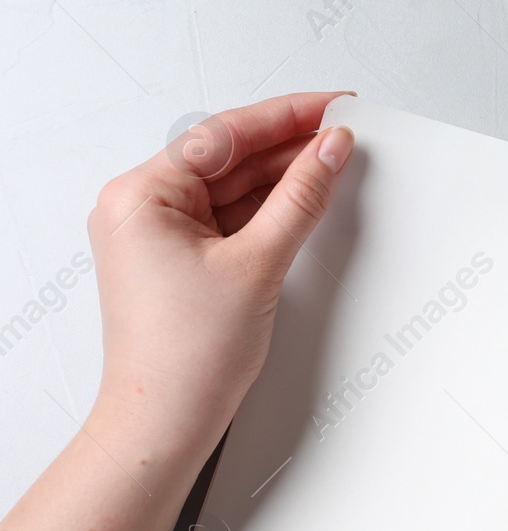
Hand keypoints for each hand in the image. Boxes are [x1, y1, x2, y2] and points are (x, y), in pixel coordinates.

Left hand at [87, 92, 353, 453]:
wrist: (165, 423)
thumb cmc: (185, 358)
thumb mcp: (258, 264)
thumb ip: (301, 199)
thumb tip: (329, 151)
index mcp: (140, 196)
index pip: (223, 135)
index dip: (285, 117)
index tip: (332, 108)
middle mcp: (141, 208)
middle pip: (228, 157)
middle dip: (289, 146)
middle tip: (345, 133)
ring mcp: (159, 234)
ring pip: (234, 187)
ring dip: (284, 177)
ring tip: (336, 163)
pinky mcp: (180, 258)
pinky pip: (231, 217)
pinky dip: (271, 209)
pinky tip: (308, 198)